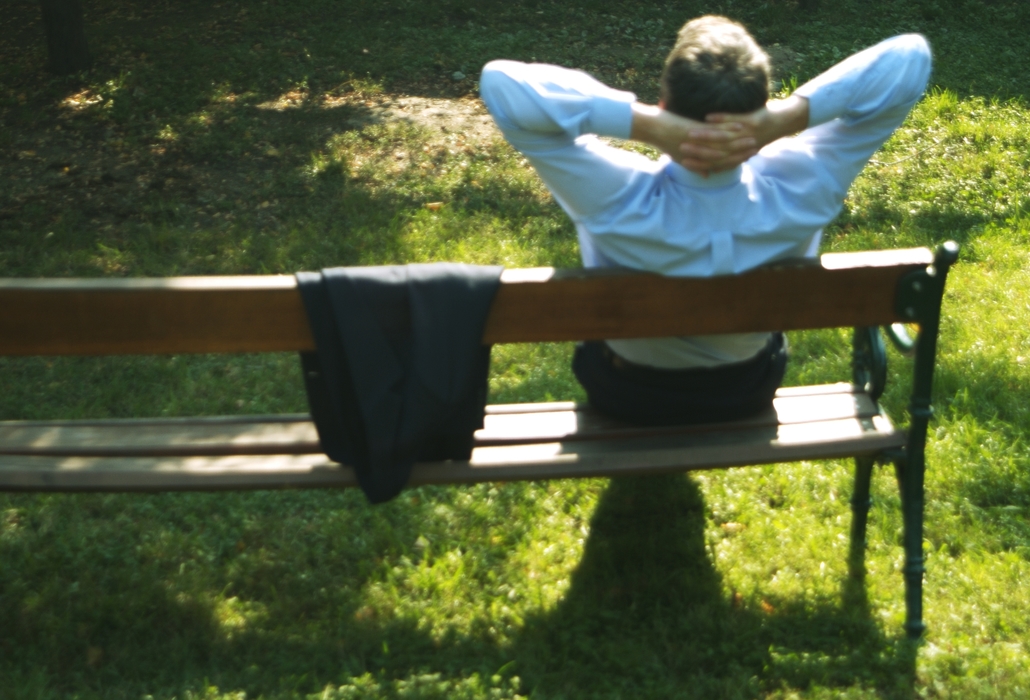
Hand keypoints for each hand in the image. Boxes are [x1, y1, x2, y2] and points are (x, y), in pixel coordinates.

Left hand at [631, 104, 750, 169]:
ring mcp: (697, 142)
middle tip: (756, 148)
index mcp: (696, 159)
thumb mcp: (681, 157)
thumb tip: (708, 175)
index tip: (748, 157)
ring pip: (722, 144)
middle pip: (724, 154)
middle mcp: (698, 152)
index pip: (720, 162)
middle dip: (741, 152)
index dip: (735, 160)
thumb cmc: (664, 142)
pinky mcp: (694, 131)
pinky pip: (714, 132)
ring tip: (752, 139)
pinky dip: (727, 130)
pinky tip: (739, 126)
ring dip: (738, 143)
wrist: (652, 129)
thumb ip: (696, 166)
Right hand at [681, 95, 809, 173]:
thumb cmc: (760, 133)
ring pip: (723, 136)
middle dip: (697, 149)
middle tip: (681, 148)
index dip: (698, 163)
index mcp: (738, 155)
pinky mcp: (753, 121)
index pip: (714, 162)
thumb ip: (726, 159)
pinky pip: (734, 120)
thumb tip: (711, 172)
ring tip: (689, 132)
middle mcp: (742, 147)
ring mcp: (748, 134)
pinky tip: (708, 116)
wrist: (784, 122)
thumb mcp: (742, 147)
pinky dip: (722, 119)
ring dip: (705, 135)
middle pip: (716, 151)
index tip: (682, 161)